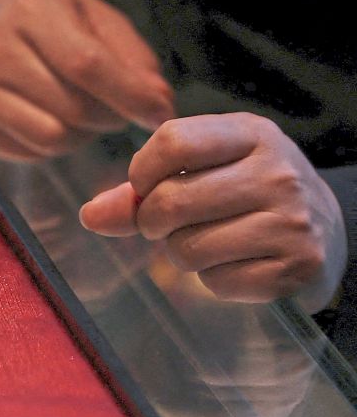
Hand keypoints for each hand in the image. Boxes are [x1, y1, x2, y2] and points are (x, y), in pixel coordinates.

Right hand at [0, 0, 175, 160]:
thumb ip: (133, 58)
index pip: (86, 64)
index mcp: (31, 13)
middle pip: (73, 109)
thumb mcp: (96, 19)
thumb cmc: (52, 22)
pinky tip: (49, 119)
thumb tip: (159, 105)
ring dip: (81, 136)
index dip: (130, 95)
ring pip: (52, 138)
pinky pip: (30, 153)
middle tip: (114, 109)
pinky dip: (52, 146)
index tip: (160, 115)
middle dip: (109, 118)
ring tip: (80, 114)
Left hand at [79, 113, 346, 312]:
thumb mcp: (205, 170)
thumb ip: (141, 189)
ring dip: (182, 253)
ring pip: (187, 248)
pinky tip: (237, 263)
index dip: (142, 172)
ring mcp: (292, 220)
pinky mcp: (296, 265)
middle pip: (170, 202)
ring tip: (209, 242)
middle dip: (152, 223)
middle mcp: (277, 171)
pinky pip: (217, 282)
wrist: (326, 230)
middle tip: (168, 226)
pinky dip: (214, 280)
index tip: (146, 187)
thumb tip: (89, 215)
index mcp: (251, 134)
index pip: (172, 141)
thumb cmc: (247, 194)